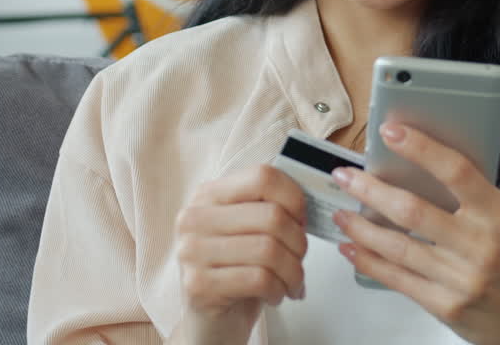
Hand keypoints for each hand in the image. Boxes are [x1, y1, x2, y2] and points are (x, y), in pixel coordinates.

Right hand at [171, 164, 308, 344]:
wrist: (212, 322)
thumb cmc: (236, 272)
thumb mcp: (249, 231)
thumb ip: (268, 208)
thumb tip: (307, 201)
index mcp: (208, 195)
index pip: (262, 176)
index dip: (294, 198)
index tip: (301, 220)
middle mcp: (194, 218)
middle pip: (271, 216)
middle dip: (299, 243)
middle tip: (300, 259)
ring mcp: (191, 251)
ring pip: (269, 250)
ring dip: (293, 272)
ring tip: (292, 282)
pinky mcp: (198, 285)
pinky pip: (259, 279)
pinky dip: (279, 290)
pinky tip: (275, 295)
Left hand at [329, 122, 499, 344]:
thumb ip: (466, 198)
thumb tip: (411, 167)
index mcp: (497, 214)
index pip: (456, 172)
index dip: (421, 148)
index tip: (390, 131)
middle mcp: (480, 245)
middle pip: (413, 211)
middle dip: (370, 190)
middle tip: (344, 176)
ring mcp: (461, 278)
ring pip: (397, 247)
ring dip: (361, 227)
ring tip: (341, 212)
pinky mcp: (445, 306)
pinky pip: (397, 278)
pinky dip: (368, 261)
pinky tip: (352, 247)